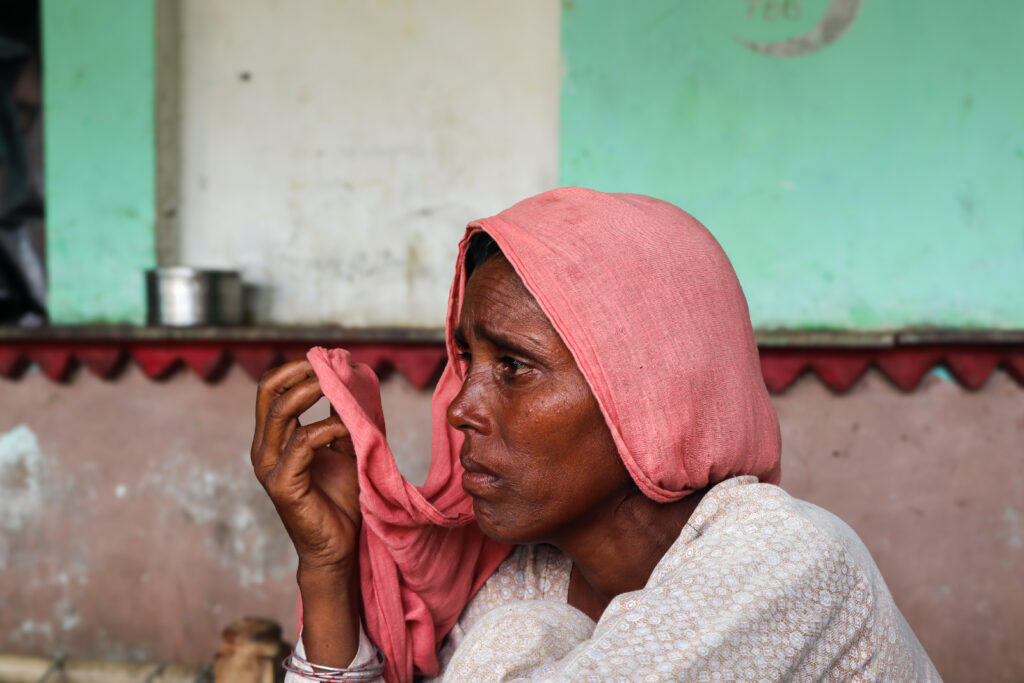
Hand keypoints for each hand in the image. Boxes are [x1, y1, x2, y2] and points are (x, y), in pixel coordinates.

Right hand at [251, 360, 360, 573]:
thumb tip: (350, 379)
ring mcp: (269, 467)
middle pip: (269, 391)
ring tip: (338, 386)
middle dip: (300, 371)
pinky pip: (303, 441)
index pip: (271, 388)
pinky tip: (349, 427)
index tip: (326, 359)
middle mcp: (264, 449)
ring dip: (314, 391)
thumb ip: (339, 416)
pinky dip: (329, 427)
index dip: (295, 368)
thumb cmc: (340, 498)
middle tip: (329, 365)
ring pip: (283, 411)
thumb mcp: (342, 447)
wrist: (339, 546)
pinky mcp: (283, 484)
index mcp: (273, 438)